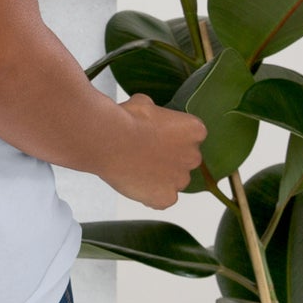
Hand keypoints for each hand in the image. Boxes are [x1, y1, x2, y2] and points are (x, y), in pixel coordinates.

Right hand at [101, 93, 208, 209]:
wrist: (108, 141)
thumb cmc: (126, 119)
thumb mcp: (144, 103)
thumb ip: (156, 114)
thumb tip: (150, 116)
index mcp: (194, 130)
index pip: (191, 135)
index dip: (172, 135)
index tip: (156, 134)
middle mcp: (194, 156)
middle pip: (185, 159)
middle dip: (168, 157)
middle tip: (144, 152)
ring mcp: (181, 180)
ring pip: (173, 180)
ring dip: (160, 176)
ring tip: (135, 167)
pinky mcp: (167, 198)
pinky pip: (162, 198)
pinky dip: (150, 194)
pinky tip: (134, 181)